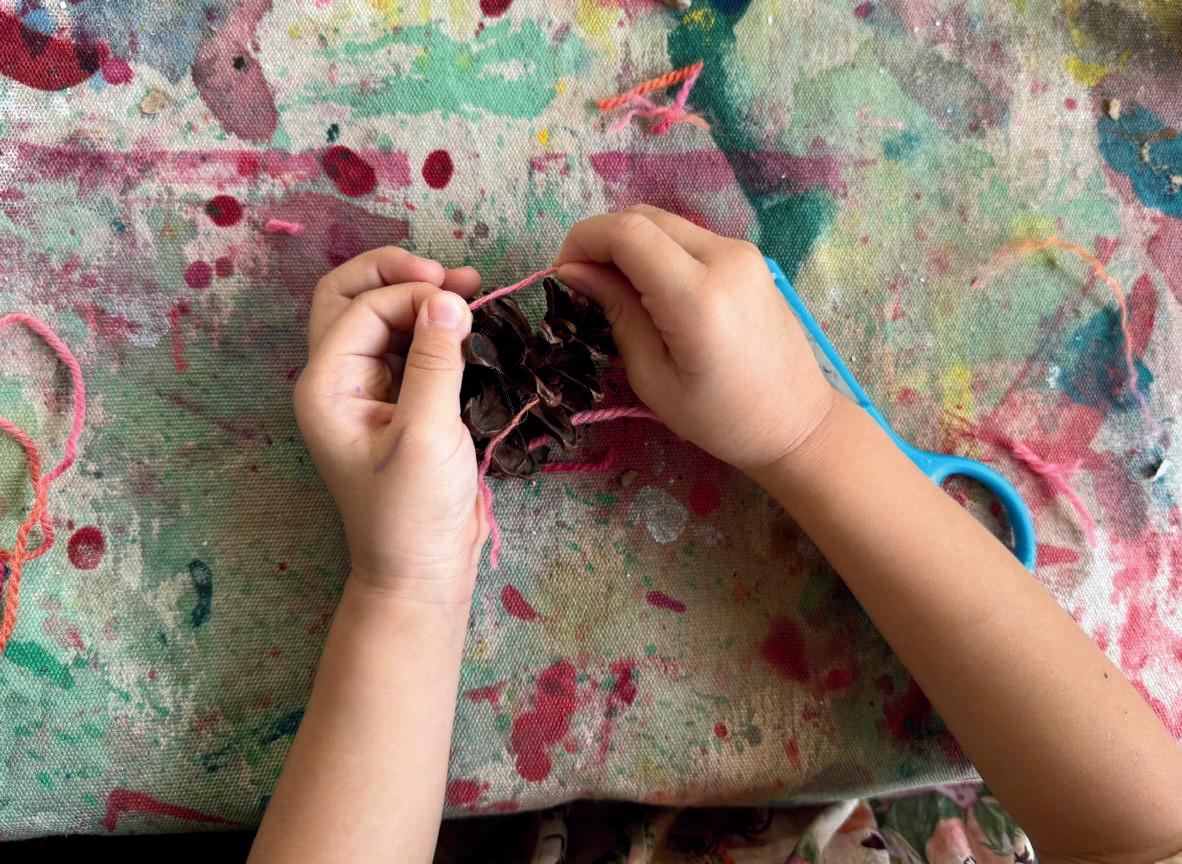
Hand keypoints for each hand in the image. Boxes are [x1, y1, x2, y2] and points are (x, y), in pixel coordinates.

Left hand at [294, 247, 487, 604]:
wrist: (422, 570)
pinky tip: (470, 323)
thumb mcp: (427, 433)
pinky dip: (435, 328)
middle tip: (453, 275)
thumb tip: (450, 298)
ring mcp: (370, 391)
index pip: (364, 310)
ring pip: (382, 319)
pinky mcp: (401, 403)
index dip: (412, 294)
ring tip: (473, 287)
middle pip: (353, 298)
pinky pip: (409, 347)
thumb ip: (435, 361)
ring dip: (421, 297)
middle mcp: (340, 380)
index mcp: (327, 386)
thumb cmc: (413, 511)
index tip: (462, 302)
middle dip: (400, 276)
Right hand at [554, 205, 836, 474]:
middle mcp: (724, 259)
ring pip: (664, 223)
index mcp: (698, 297)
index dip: (583, 241)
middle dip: (601, 240)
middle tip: (583, 284)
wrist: (797, 422)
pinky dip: (656, 250)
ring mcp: (742, 253)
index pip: (626, 233)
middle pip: (642, 217)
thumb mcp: (653, 377)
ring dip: (629, 244)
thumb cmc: (721, 418)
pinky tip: (650, 290)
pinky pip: (687, 237)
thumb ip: (616, 312)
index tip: (564, 274)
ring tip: (615, 290)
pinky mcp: (748, 258)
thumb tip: (574, 271)